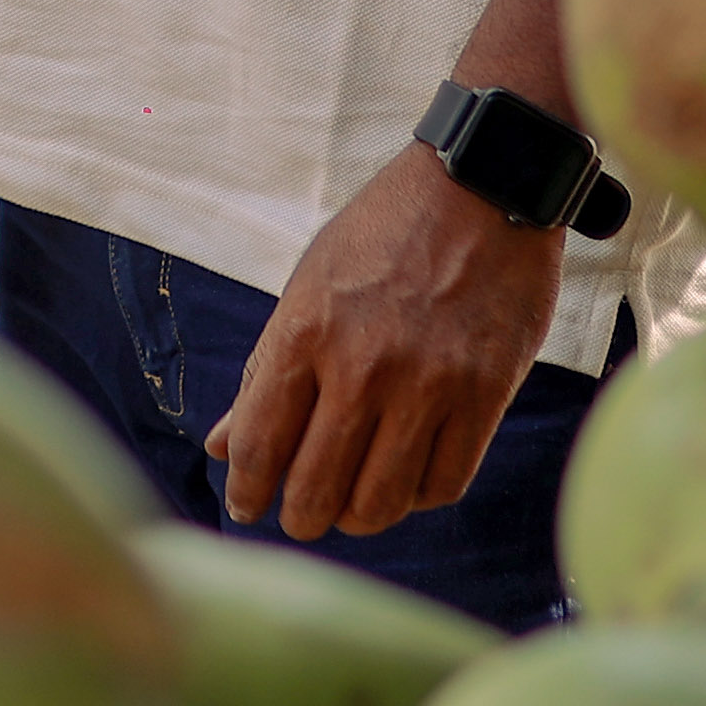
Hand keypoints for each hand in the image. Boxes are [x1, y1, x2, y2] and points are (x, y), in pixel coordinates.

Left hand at [205, 145, 561, 541]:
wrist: (481, 186)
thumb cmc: (383, 234)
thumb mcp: (309, 286)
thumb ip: (265, 371)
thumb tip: (221, 447)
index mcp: (304, 331)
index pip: (260, 443)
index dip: (247, 490)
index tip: (246, 509)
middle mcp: (362, 366)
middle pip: (316, 487)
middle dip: (300, 517)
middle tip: (300, 517)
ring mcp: (427, 385)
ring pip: (380, 501)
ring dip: (358, 518)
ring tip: (351, 508)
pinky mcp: (484, 395)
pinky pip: (443, 484)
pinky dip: (417, 496)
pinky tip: (405, 481)